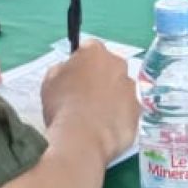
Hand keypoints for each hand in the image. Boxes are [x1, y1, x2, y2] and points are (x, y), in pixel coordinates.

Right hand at [41, 41, 139, 163]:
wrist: (81, 139)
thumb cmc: (62, 106)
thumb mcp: (50, 81)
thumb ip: (62, 69)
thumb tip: (68, 70)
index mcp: (95, 52)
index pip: (90, 48)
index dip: (81, 61)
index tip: (74, 74)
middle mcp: (118, 65)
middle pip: (109, 67)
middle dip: (100, 77)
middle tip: (85, 96)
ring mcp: (131, 89)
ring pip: (120, 89)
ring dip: (111, 97)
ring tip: (95, 117)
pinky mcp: (138, 112)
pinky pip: (127, 110)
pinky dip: (118, 117)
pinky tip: (104, 129)